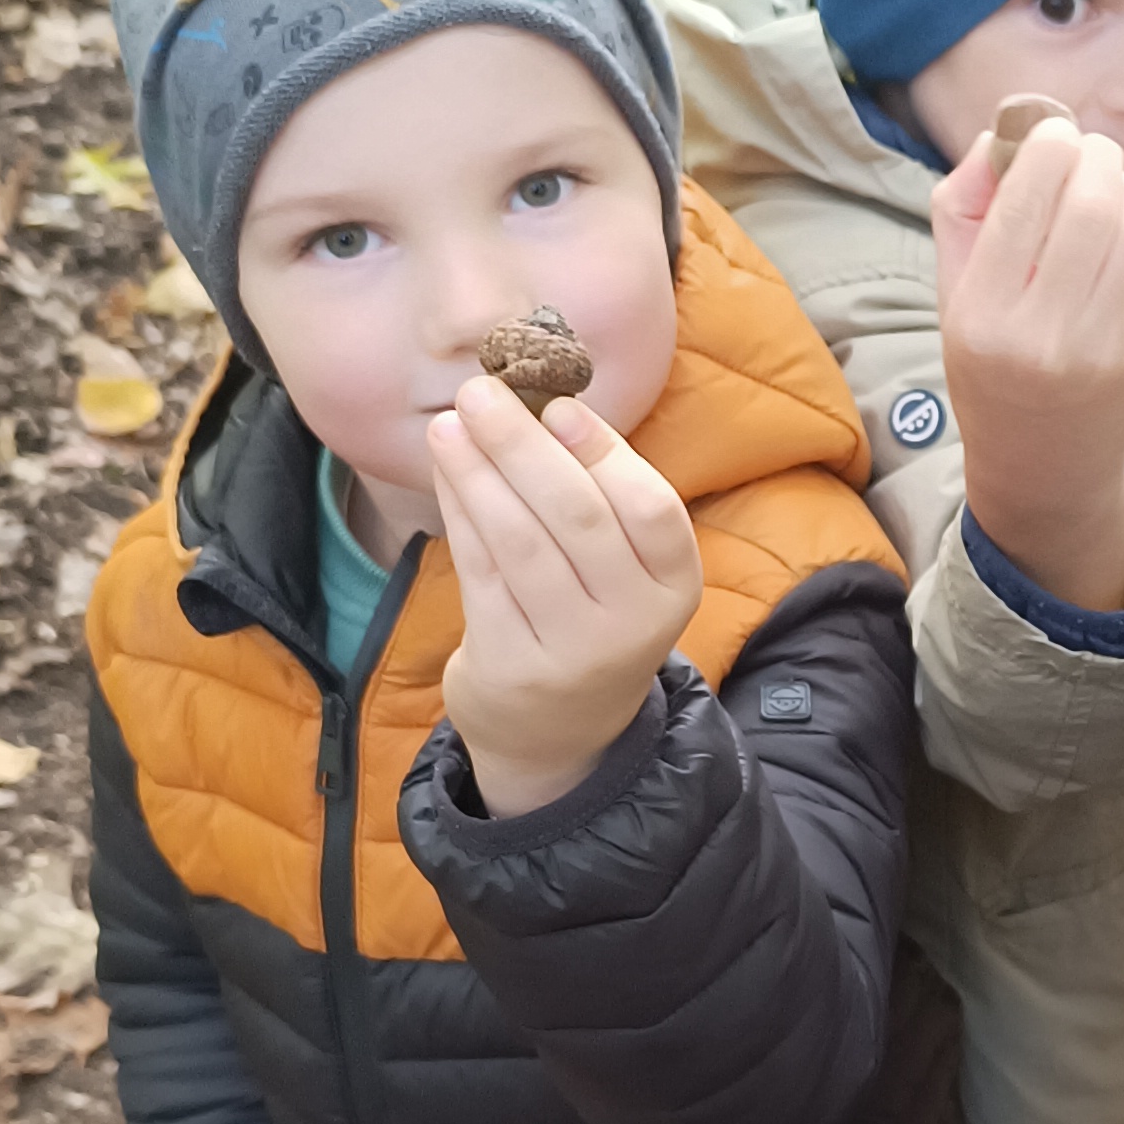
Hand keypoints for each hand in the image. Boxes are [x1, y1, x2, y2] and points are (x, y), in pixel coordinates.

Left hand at [431, 373, 700, 819]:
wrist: (560, 732)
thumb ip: (599, 494)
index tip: (555, 404)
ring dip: (479, 473)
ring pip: (520, 542)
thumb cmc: (591, 615)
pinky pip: (481, 573)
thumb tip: (537, 400)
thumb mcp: (623, 569)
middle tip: (479, 392)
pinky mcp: (512, 666)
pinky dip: (461, 515)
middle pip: (578, 517)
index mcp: (675, 586)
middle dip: (521, 445)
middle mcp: (633, 623)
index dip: (603, 450)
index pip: (649, 506)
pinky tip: (448, 474)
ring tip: (448, 426)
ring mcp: (572, 651)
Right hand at [935, 107, 1123, 612]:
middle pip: (1089, 203)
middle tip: (1084, 150)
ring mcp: (1105, 347)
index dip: (1046, 143)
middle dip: (1092, 155)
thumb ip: (965, 204)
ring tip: (1106, 184)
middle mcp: (1045, 335)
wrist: (1041, 461)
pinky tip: (1121, 232)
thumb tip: (1005, 131)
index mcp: (984, 317)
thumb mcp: (953, 290)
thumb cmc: (990, 361)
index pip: (1025, 197)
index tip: (1049, 133)